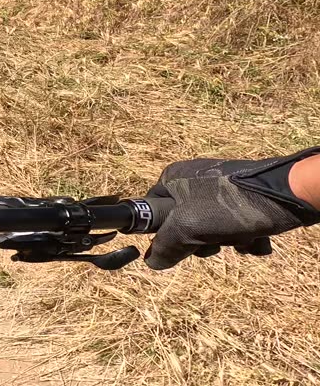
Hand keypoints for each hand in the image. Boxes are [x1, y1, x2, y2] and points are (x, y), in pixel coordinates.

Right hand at [145, 149, 319, 269]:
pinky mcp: (244, 197)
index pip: (152, 210)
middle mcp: (194, 179)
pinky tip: (256, 238)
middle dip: (202, 241)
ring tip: (241, 238)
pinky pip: (234, 225)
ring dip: (227, 241)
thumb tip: (151, 261)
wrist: (287, 194)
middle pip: (184, 224)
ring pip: (212, 228)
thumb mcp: (188, 228)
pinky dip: (244, 237)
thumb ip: (165, 246)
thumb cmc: (230, 204)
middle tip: (213, 242)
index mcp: (173, 178)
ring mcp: (221, 188)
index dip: (162, 231)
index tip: (179, 243)